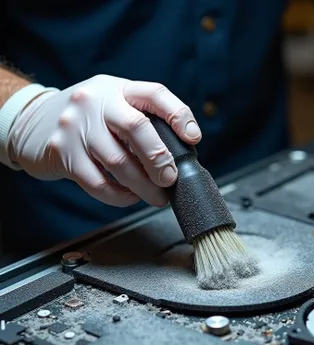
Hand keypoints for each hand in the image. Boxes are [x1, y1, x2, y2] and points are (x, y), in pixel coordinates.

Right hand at [7, 74, 201, 205]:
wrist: (33, 123)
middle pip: (137, 128)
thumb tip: (179, 155)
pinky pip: (99, 184)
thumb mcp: (113, 106)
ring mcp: (76, 127)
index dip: (179, 115)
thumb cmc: (88, 120)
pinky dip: (120, 196)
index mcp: (117, 89)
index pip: (154, 94)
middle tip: (170, 179)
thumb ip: (141, 121)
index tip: (193, 138)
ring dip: (144, 187)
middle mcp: (95, 103)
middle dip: (160, 159)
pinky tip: (129, 196)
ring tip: (157, 197)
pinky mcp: (63, 153)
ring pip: (119, 163)